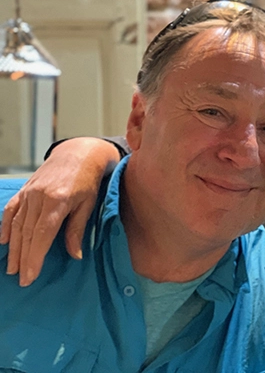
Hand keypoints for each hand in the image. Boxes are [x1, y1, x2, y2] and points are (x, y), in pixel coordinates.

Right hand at [0, 137, 119, 285]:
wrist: (79, 153)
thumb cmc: (88, 180)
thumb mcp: (88, 204)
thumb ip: (77, 229)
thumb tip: (74, 255)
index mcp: (58, 201)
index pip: (42, 234)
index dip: (35, 256)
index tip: (31, 275)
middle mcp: (39, 197)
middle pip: (27, 233)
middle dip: (23, 258)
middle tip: (21, 279)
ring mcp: (29, 192)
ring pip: (17, 224)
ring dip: (13, 247)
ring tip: (12, 267)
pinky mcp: (25, 189)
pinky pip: (11, 210)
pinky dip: (5, 226)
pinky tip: (2, 241)